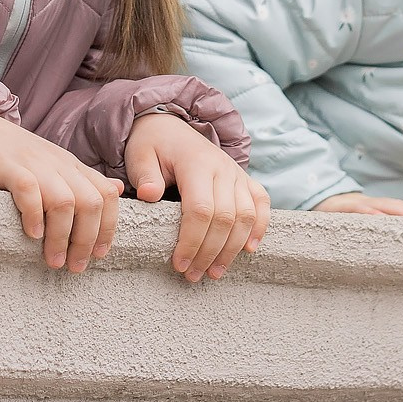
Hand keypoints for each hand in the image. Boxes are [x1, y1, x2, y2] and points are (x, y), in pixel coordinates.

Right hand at [0, 113, 123, 271]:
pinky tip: (32, 235)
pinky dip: (34, 215)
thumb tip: (116, 190)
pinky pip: (29, 191)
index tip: (98, 254)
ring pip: (64, 201)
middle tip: (74, 265)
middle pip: (90, 202)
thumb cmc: (17, 158)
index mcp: (73, 167)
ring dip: (61, 237)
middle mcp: (60, 165)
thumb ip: (84, 180)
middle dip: (86, 239)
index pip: (106, 195)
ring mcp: (36, 165)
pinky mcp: (10, 168)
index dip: (107, 227)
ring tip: (53, 260)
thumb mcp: (57, 166)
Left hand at [125, 112, 270, 281]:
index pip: (201, 209)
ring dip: (232, 249)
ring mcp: (237, 173)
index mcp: (195, 163)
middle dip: (210, 252)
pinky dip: (260, 227)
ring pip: (246, 215)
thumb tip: (149, 195)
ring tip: (214, 272)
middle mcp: (222, 167)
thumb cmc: (153, 146)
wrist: (170, 126)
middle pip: (225, 218)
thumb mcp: (140, 156)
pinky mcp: (245, 179)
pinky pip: (262, 203)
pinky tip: (249, 250)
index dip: (192, 241)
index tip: (179, 264)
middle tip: (193, 275)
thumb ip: (145, 175)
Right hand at [313, 192, 402, 218]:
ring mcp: (359, 205)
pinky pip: (357, 209)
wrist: (315, 204)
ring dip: (401, 211)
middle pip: (400, 207)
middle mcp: (373, 205)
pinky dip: (368, 212)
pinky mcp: (342, 208)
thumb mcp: (363, 227)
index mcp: (381, 211)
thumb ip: (380, 235)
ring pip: (384, 206)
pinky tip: (379, 217)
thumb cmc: (344, 221)